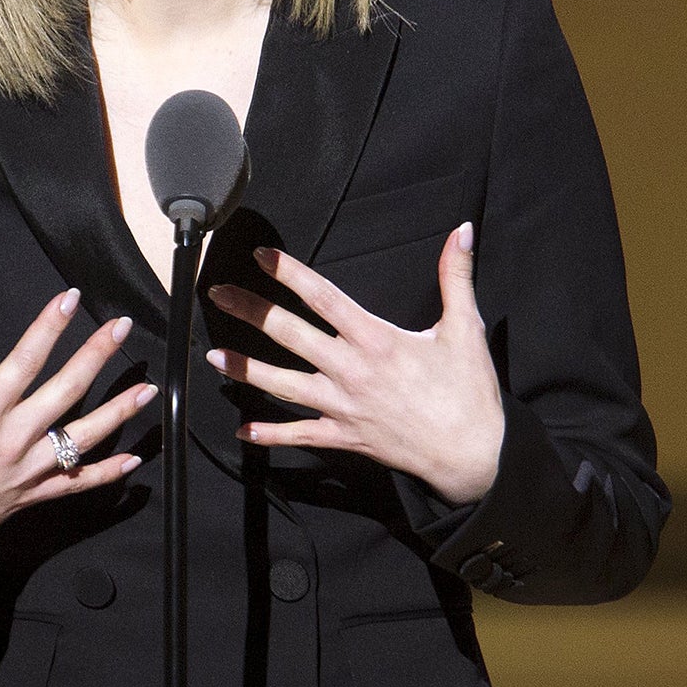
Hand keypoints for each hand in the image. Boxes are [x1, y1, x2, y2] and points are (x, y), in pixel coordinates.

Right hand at [0, 289, 154, 580]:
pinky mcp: (31, 498)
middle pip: (65, 391)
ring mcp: (27, 472)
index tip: (71, 298)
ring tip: (148, 389)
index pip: (24, 360)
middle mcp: (11, 440)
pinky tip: (134, 462)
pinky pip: (76, 486)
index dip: (49, 327)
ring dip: (119, 413)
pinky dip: (107, 475)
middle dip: (98, 355)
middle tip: (123, 325)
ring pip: (83, 438)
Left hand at [204, 224, 504, 505]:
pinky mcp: (345, 438)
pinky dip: (269, 436)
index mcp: (376, 340)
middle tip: (218, 293)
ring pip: (283, 386)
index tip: (261, 256)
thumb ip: (457, 275)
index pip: (323, 298)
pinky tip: (242, 432)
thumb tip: (463, 229)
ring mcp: (343, 407)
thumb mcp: (465, 328)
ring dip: (245, 370)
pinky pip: (300, 436)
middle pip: (289, 335)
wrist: (474, 456)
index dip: (289, 274)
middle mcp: (351, 371)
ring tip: (212, 356)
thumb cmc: (469, 392)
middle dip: (251, 311)